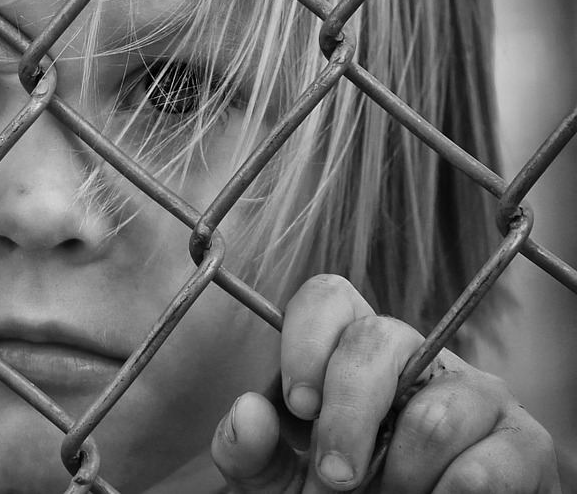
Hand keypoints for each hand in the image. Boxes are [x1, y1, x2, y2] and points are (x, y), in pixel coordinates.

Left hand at [211, 274, 559, 492]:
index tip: (297, 404)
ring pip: (434, 415)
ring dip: (400, 476)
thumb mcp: (278, 481)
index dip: (306, 340)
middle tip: (333, 479)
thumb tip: (249, 411)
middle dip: (347, 418)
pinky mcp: (525, 444)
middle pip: (378, 340)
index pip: (330, 298)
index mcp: (355, 353)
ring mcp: (478, 395)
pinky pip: (486, 467)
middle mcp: (419, 357)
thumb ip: (248, 449)